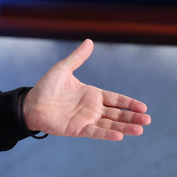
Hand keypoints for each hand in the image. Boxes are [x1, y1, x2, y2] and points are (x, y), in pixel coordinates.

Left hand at [23, 39, 150, 140]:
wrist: (30, 103)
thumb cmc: (45, 87)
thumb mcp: (63, 69)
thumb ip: (77, 58)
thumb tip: (89, 41)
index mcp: (91, 94)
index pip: (116, 99)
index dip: (129, 103)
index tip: (143, 106)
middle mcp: (91, 108)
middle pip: (117, 114)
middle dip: (132, 117)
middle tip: (147, 119)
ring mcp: (86, 119)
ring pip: (110, 124)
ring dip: (125, 127)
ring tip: (140, 129)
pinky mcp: (77, 129)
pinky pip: (95, 132)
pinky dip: (107, 134)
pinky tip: (119, 135)